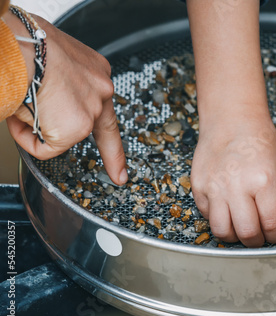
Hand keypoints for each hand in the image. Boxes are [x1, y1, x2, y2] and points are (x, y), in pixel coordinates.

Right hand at [4, 13, 126, 184]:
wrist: (18, 45)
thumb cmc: (23, 45)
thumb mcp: (52, 60)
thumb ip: (61, 86)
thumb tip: (46, 104)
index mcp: (94, 72)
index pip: (106, 106)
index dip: (113, 133)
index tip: (123, 160)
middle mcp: (101, 90)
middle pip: (103, 129)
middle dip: (112, 156)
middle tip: (119, 176)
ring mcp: (91, 110)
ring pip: (61, 135)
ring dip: (36, 125)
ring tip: (21, 101)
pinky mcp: (77, 128)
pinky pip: (45, 148)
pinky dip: (26, 137)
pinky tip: (19, 115)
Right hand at [191, 108, 275, 246]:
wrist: (231, 120)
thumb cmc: (260, 141)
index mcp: (264, 181)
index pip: (271, 225)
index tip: (275, 235)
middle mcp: (237, 186)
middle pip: (246, 234)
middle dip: (256, 241)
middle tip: (260, 236)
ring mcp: (214, 187)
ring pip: (222, 231)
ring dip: (235, 236)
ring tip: (242, 226)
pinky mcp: (199, 187)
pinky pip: (208, 217)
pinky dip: (220, 219)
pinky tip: (228, 209)